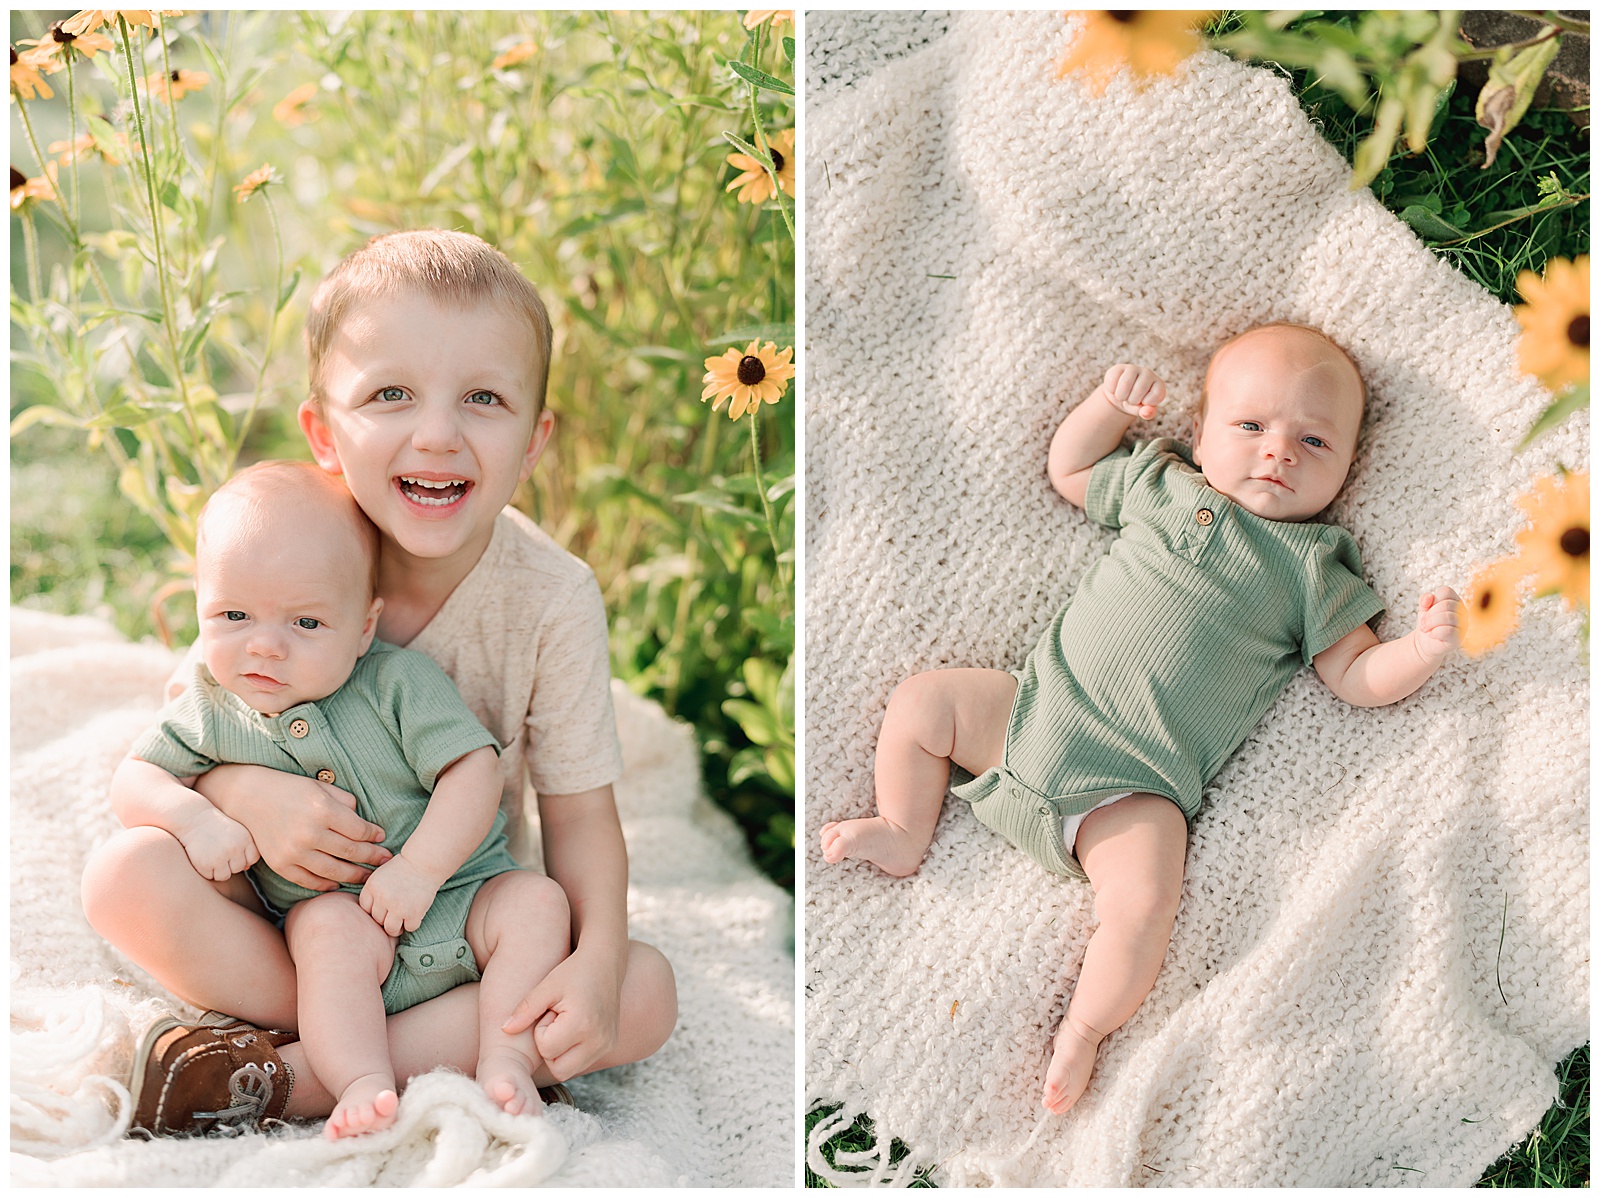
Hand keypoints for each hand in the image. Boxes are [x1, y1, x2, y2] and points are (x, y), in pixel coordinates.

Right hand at [175, 808, 258, 881]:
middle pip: (239, 868)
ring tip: (211, 855)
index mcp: (245, 839)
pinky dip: (206, 870)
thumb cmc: (216, 825)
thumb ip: (245, 847)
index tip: (234, 851)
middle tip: (219, 851)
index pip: (253, 859)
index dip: (244, 858)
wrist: (193, 819)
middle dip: (230, 863)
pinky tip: (203, 857)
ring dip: (218, 870)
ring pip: (225, 876)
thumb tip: (247, 868)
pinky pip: (210, 876)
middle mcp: (235, 848)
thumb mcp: (236, 831)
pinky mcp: (205, 864)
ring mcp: (220, 857)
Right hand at [195, 764, 389, 890]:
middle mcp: (309, 833)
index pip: (359, 830)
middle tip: (385, 860)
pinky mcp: (280, 864)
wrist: (250, 797)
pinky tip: (338, 882)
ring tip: (368, 876)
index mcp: (322, 810)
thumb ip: (346, 803)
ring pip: (334, 871)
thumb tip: (366, 826)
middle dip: (372, 857)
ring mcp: (293, 852)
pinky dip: (326, 884)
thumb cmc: (291, 789)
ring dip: (355, 875)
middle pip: (351, 852)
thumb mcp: (322, 787)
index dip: (374, 836)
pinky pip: (309, 881)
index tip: (382, 838)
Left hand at [359, 854, 440, 936]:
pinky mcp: (413, 912)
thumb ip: (373, 892)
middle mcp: (382, 898)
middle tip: (395, 913)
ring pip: (391, 929)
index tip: (383, 906)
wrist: (424, 862)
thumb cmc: (403, 868)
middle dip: (386, 918)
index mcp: (372, 887)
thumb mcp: (380, 875)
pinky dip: (412, 924)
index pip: (365, 909)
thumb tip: (367, 914)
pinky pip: (409, 928)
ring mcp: (398, 907)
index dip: (374, 909)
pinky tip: (415, 915)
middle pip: (377, 920)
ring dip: (397, 927)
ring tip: (402, 920)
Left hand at [502, 945, 621, 1082]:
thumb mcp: (546, 987)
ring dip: (561, 1053)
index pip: (546, 1050)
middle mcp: (598, 1040)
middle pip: (558, 1069)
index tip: (550, 1011)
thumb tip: (504, 1030)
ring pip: (570, 1070)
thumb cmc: (573, 971)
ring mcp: (606, 1044)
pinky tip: (575, 1028)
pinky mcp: (610, 1044)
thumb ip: (524, 1010)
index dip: (541, 1032)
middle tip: (555, 1021)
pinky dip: (573, 1052)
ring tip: (565, 1024)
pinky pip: (582, 1062)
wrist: (606, 961)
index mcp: (582, 1024)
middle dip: (549, 1050)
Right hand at [1100, 364, 1165, 419]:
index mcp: (1159, 384)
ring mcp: (1134, 368)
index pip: (1155, 396)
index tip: (1142, 402)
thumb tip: (1145, 412)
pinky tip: (1115, 389)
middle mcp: (1148, 373)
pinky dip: (1112, 390)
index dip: (1145, 404)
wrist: (1121, 397)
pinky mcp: (1119, 367)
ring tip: (1123, 396)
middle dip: (1131, 401)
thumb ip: (1147, 413)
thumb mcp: (1143, 411)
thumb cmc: (1136, 404)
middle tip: (1130, 400)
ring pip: (1125, 383)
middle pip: (1139, 389)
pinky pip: (1113, 380)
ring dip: (1121, 396)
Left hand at [1415, 587, 1462, 663]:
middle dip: (1430, 614)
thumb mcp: (1424, 609)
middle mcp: (1462, 612)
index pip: (1446, 591)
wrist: (1425, 643)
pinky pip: (1448, 631)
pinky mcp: (1458, 638)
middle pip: (1446, 605)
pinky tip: (1431, 634)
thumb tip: (1429, 596)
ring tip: (1425, 628)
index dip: (1433, 599)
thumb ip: (1425, 600)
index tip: (1426, 608)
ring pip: (1448, 617)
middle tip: (1423, 622)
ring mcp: (1462, 625)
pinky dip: (1435, 632)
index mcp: (1455, 601)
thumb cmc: (1428, 624)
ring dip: (1430, 623)